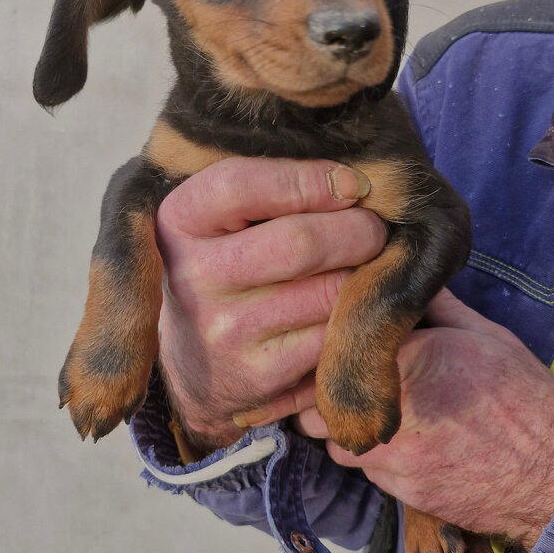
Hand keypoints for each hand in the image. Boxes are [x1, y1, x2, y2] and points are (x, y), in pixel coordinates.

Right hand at [156, 157, 384, 449]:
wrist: (192, 364)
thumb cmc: (225, 265)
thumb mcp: (219, 218)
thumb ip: (269, 187)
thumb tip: (353, 179)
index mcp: (178, 220)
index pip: (241, 184)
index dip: (308, 179)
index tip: (352, 183)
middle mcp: (193, 276)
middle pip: (300, 242)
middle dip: (358, 231)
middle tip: (375, 229)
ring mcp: (224, 330)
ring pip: (330, 290)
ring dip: (364, 277)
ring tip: (364, 268)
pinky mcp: (258, 373)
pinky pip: (336, 336)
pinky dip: (356, 319)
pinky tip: (351, 309)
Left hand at [295, 290, 553, 551]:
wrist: (551, 470)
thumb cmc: (523, 399)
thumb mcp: (485, 336)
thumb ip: (437, 307)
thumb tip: (407, 279)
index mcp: (410, 355)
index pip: (335, 347)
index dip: (331, 348)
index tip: (337, 348)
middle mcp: (393, 404)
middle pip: (321, 397)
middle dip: (326, 391)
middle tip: (346, 384)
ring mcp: (395, 452)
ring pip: (335, 438)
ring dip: (345, 427)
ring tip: (374, 415)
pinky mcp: (402, 489)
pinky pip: (366, 470)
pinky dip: (374, 458)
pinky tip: (402, 445)